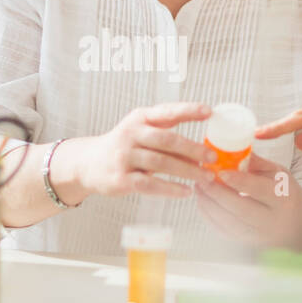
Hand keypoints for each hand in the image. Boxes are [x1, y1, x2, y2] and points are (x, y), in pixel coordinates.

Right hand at [70, 102, 215, 198]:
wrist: (88, 164)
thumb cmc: (124, 147)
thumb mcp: (141, 131)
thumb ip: (168, 135)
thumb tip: (203, 150)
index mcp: (139, 118)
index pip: (166, 111)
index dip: (188, 110)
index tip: (209, 112)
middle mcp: (130, 134)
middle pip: (167, 140)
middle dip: (193, 149)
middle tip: (213, 157)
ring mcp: (124, 157)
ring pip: (161, 163)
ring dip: (187, 171)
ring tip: (207, 177)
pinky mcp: (120, 179)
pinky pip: (150, 185)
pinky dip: (171, 189)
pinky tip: (186, 192)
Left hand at [194, 152, 301, 250]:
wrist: (300, 229)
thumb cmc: (287, 196)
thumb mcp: (280, 175)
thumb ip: (256, 163)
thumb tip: (230, 150)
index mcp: (284, 199)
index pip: (259, 190)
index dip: (238, 181)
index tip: (220, 171)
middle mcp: (272, 220)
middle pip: (240, 208)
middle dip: (217, 193)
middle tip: (201, 178)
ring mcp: (259, 236)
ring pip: (228, 223)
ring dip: (209, 205)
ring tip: (198, 188)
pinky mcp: (247, 243)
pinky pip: (224, 232)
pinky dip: (210, 217)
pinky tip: (203, 202)